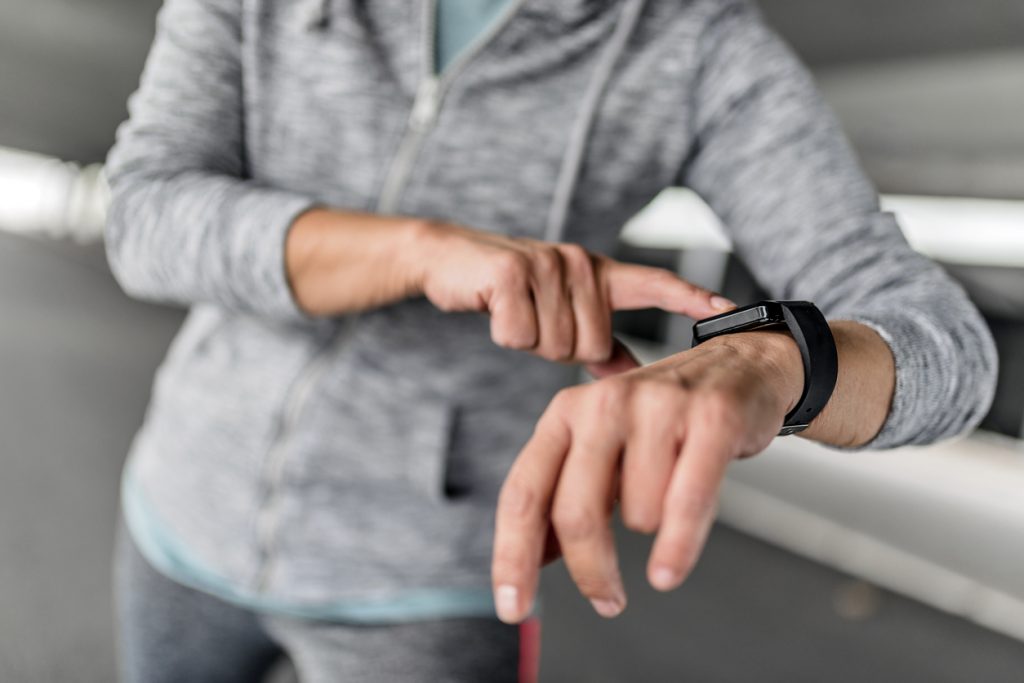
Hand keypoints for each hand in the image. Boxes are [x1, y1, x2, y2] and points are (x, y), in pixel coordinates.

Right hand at [413, 222, 732, 362]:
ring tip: (515, 313)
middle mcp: (581, 264)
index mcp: (599, 275)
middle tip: (533, 321)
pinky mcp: (514, 272)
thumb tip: (634, 378)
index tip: (729, 309)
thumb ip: (598, 345)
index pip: (655, 284)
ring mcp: (549, 264)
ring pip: (555, 345)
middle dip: (558, 348)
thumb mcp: (559, 315)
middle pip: (590, 345)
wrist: (451, 261)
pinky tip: (495, 309)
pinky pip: (521, 335)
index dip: (692, 298)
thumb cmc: (509, 294)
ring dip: (529, 342)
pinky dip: (504, 333)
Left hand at [490, 330, 803, 622]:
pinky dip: (677, 548)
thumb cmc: (663, 418)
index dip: (513, 557)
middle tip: (607, 600)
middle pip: (576, 513)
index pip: (522, 493)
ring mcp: (657, 408)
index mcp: (565, 413)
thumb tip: (535, 560)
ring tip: (674, 491)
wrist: (740, 364)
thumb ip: (564, 495)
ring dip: (657, 527)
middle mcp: (603, 403)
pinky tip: (666, 572)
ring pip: (640, 515)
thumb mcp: (601, 447)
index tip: (512, 608)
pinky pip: (686, 504)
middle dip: (591, 572)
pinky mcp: (711, 419)